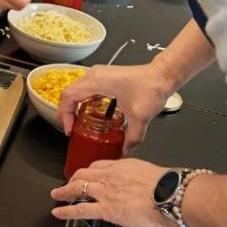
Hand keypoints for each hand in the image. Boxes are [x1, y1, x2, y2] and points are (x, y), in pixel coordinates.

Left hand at [50, 157, 174, 226]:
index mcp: (122, 166)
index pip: (100, 166)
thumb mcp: (153, 175)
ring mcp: (106, 192)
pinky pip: (80, 209)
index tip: (87, 174)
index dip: (90, 171)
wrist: (171, 194)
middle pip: (84, 174)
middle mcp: (110, 176)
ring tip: (57, 195)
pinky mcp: (106, 209)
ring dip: (64, 191)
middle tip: (69, 184)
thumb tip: (148, 189)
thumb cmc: (170, 187)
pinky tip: (58, 213)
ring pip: (78, 188)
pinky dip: (66, 211)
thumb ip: (144, 180)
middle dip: (74, 178)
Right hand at [57, 62, 173, 147]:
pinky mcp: (104, 77)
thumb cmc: (151, 87)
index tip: (70, 130)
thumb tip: (124, 151)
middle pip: (68, 93)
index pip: (68, 97)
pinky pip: (86, 90)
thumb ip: (132, 137)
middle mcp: (93, 75)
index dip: (65, 115)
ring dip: (74, 107)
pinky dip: (84, 102)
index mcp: (97, 81)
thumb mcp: (141, 116)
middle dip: (66, 113)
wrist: (162, 75)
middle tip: (72, 129)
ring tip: (79, 124)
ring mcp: (98, 74)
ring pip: (76, 91)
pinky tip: (92, 114)